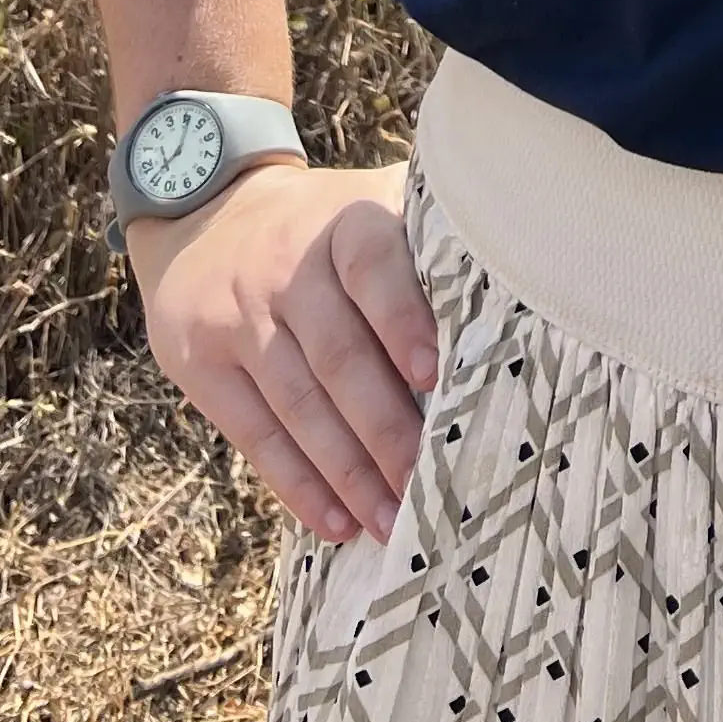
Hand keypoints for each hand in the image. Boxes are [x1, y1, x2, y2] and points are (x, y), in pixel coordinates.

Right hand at [128, 159, 437, 543]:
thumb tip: (522, 273)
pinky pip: (254, 433)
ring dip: (347, 471)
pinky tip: (337, 521)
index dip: (402, 318)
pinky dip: (297, 483)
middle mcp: (286, 266)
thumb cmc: (326, 224)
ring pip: (298, 403)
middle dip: (385, 426)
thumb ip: (431, 233)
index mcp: (342, 222)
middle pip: (337, 354)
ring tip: (391, 520)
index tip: (435, 374)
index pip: (371, 266)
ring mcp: (238, 317)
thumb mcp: (372, 200)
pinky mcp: (200, 364)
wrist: (207, 210)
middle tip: (427, 481)